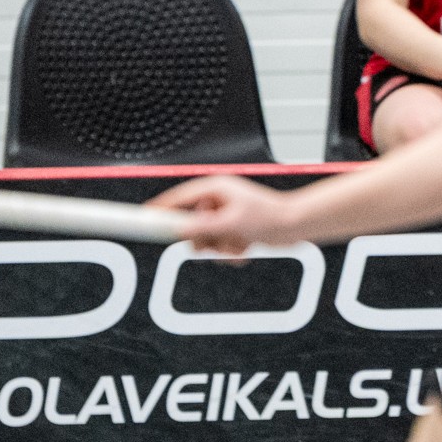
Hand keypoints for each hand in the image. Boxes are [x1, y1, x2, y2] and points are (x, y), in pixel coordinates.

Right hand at [150, 174, 296, 255]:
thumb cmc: (269, 217)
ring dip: (220, 249)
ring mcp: (226, 216)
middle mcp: (219, 201)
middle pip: (190, 225)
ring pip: (206, 241)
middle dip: (203, 240)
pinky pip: (220, 248)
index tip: (146, 220)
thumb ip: (202, 228)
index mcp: (215, 188)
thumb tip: (178, 230)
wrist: (296, 227)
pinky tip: (247, 247)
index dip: (162, 209)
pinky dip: (231, 252)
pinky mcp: (234, 230)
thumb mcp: (230, 223)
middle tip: (214, 244)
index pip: (179, 198)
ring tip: (239, 245)